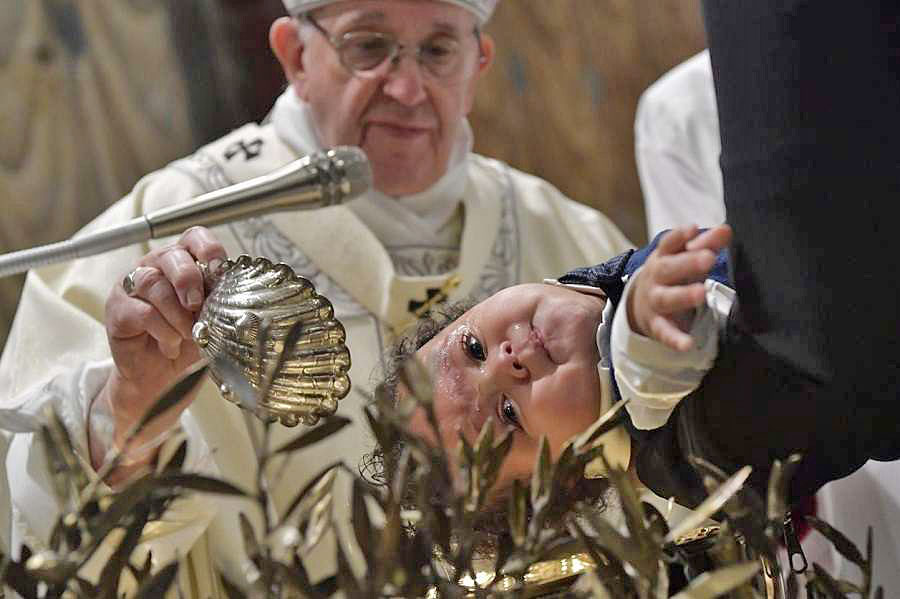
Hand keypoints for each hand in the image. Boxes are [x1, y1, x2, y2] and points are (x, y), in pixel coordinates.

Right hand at [91, 227, 225, 476]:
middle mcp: (156, 267)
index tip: (220, 269)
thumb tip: (244, 294)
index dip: (208, 248)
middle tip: (199, 305)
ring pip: (153, 283)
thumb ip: (221, 301)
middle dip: (189, 280)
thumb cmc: (190, 343)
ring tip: (188, 334)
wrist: (162, 380)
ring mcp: (133, 286)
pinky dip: (161, 330)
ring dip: (176, 312)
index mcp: (184, 262)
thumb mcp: (212, 319)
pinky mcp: (117, 309)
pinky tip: (170, 345)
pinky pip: (140, 311)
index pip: (195, 238)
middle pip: (171, 256)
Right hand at [627, 224, 732, 351]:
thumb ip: (705, 244)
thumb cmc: (671, 275)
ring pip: (667, 299)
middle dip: (687, 263)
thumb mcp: (684, 258)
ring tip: (702, 293)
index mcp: (662, 258)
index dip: (679, 237)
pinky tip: (688, 344)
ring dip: (683, 296)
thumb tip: (726, 229)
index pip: (668, 244)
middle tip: (708, 258)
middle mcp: (656, 278)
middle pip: (668, 269)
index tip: (692, 229)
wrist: (641, 305)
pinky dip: (675, 339)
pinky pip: (666, 333)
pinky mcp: (658, 326)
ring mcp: (655, 302)